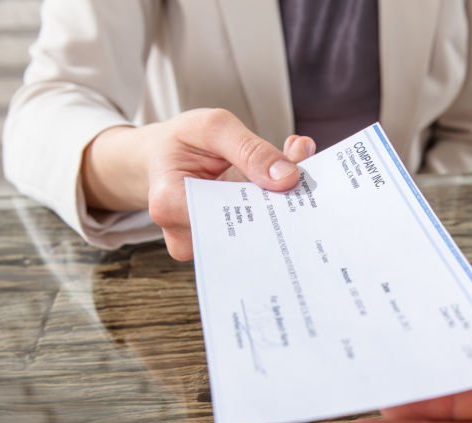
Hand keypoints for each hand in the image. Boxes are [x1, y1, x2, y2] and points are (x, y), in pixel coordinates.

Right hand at [82, 108, 315, 259]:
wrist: (164, 155)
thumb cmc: (182, 141)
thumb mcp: (213, 128)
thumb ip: (250, 149)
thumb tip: (288, 178)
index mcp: (170, 203)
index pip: (227, 215)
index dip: (265, 202)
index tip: (295, 184)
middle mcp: (186, 234)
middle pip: (246, 232)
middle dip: (279, 205)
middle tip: (306, 182)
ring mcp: (206, 244)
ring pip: (256, 236)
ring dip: (280, 207)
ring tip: (298, 176)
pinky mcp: (223, 245)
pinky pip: (257, 234)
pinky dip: (275, 210)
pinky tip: (286, 187)